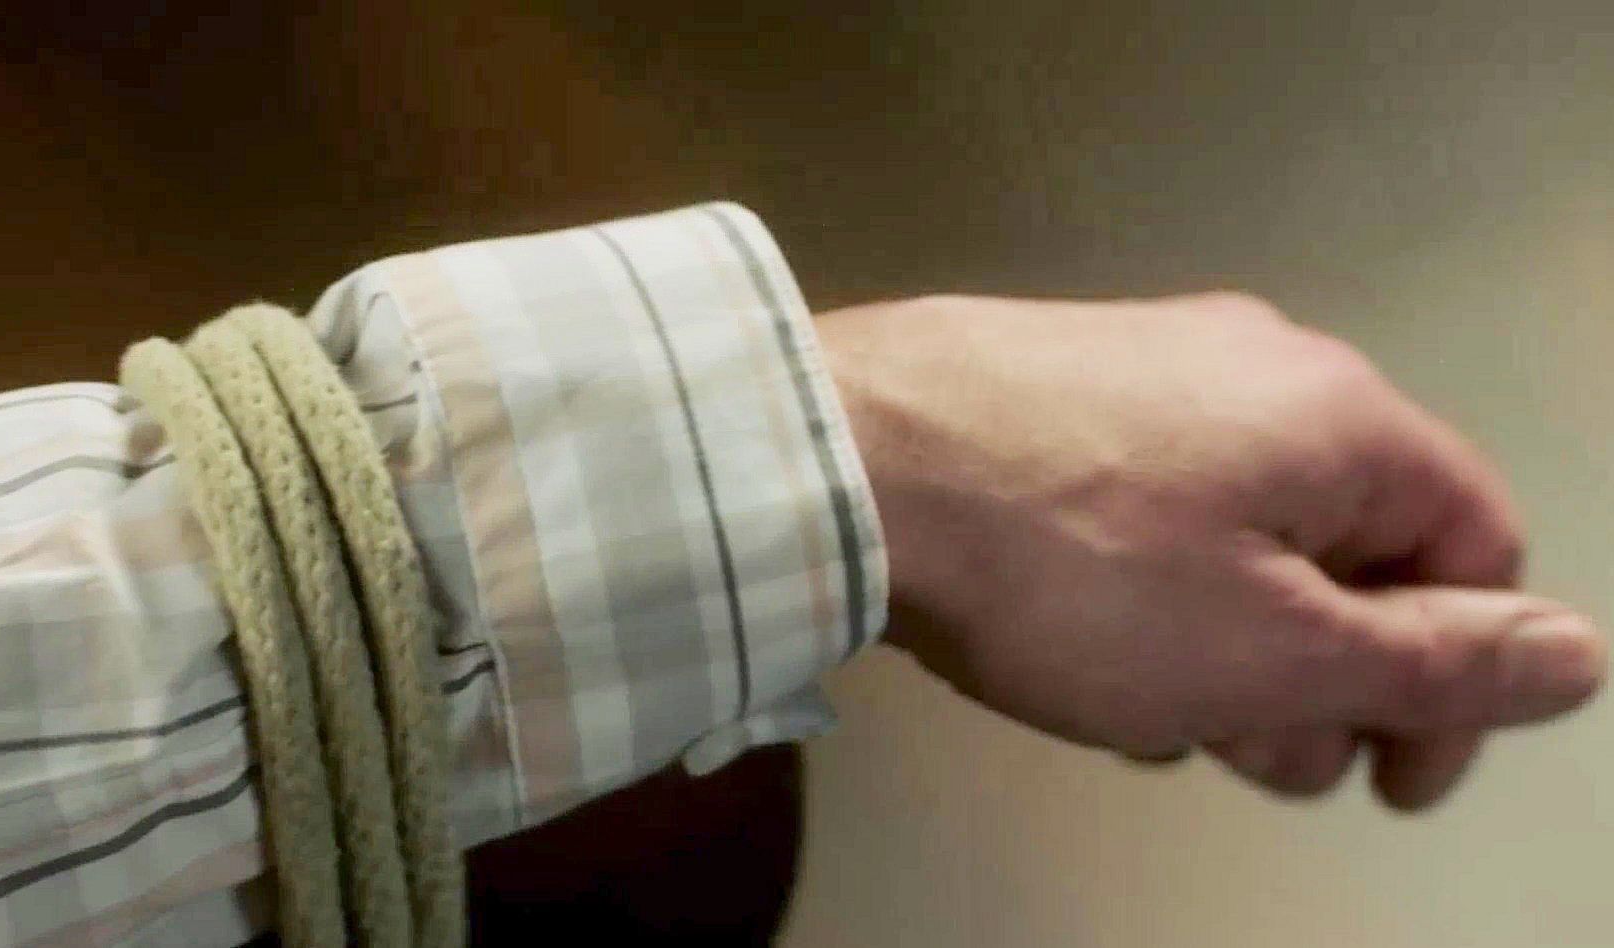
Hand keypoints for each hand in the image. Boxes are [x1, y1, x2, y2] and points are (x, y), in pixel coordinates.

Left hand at [818, 292, 1604, 809]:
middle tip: (1240, 752)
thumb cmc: (1067, 563)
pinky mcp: (1058, 394)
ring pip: (1239, 542)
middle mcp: (1259, 369)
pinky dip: (1143, 597)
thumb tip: (1572, 657)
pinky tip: (1077, 652)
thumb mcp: (1271, 650)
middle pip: (1349, 549)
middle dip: (1313, 679)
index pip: (1475, 552)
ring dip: (1218, 650)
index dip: (1454, 683)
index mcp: (1343, 419)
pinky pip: (1148, 514)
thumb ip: (1430, 662)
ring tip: (1139, 711)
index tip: (1388, 778)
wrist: (846, 456)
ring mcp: (1150, 371)